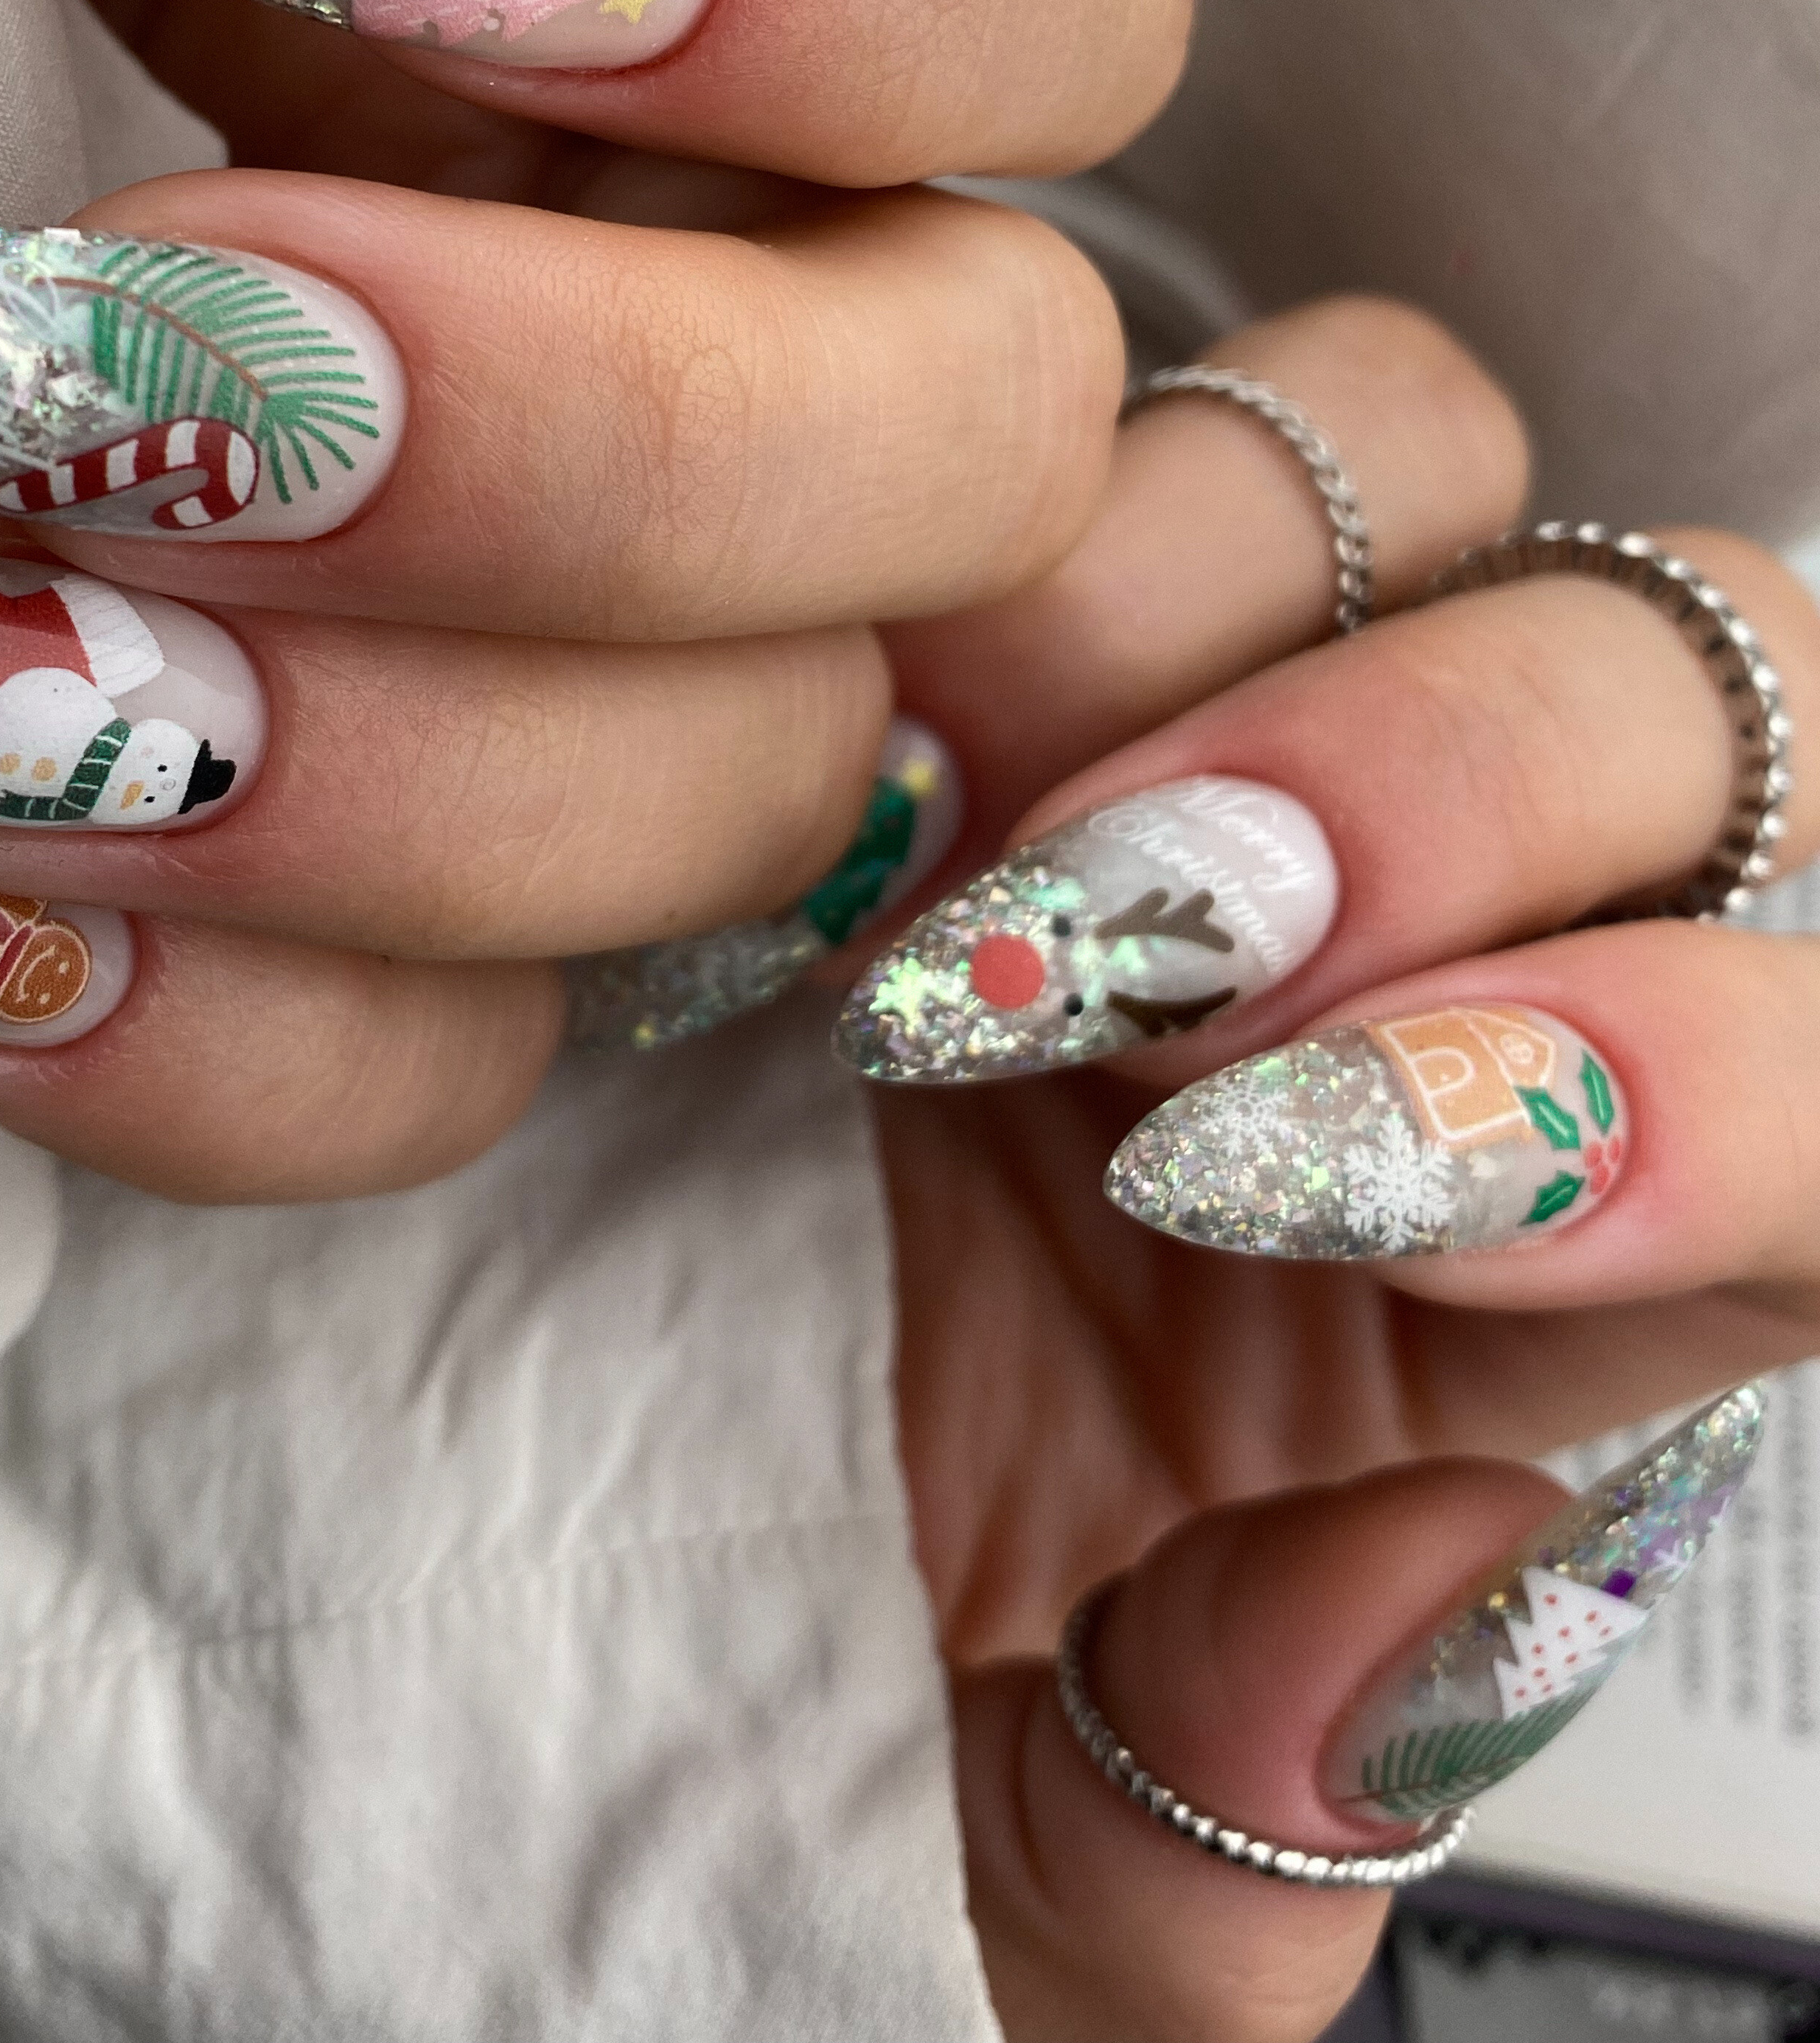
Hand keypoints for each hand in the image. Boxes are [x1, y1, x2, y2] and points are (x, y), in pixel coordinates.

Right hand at [861, 342, 1819, 2035]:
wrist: (574, 1456)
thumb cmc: (855, 1659)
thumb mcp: (1048, 1862)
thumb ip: (1249, 1821)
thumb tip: (1452, 1589)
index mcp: (1558, 1281)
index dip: (1710, 1090)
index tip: (1342, 1182)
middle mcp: (1452, 947)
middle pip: (1712, 681)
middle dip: (1457, 784)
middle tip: (1149, 964)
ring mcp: (1235, 720)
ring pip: (1436, 458)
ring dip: (1211, 620)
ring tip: (960, 855)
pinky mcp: (1027, 607)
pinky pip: (1151, 419)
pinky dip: (1021, 519)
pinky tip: (854, 729)